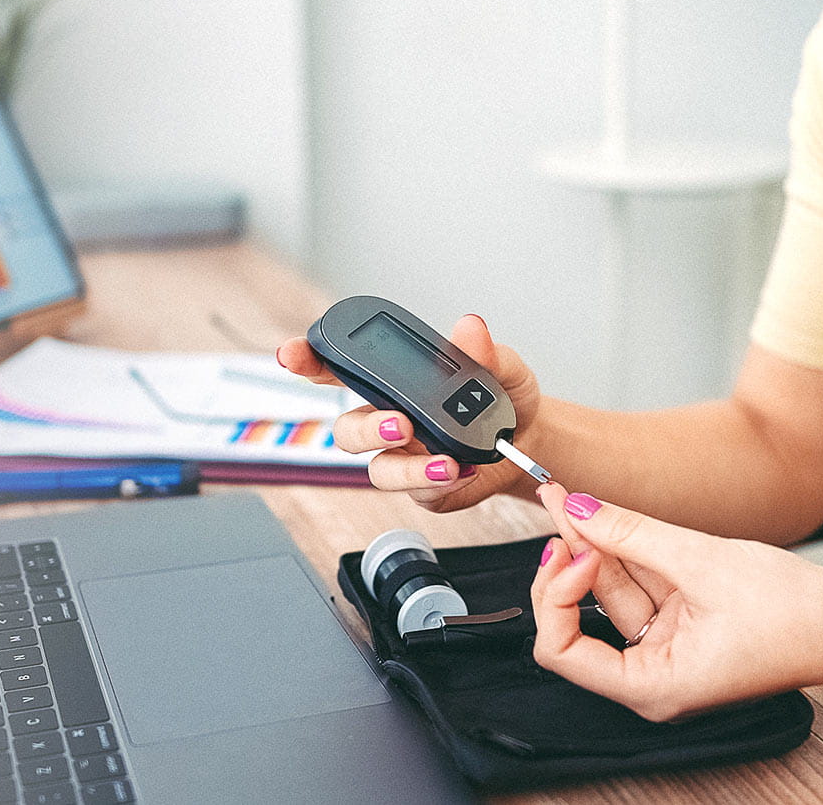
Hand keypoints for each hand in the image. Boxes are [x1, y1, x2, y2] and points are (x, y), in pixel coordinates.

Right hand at [277, 313, 542, 511]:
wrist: (532, 441)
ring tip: (444, 462)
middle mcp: (387, 419)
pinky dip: (438, 483)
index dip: (307, 360)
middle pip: (348, 429)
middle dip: (367, 429)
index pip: (339, 368)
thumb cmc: (503, 399)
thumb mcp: (503, 367)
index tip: (289, 354)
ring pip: (376, 469)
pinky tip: (464, 470)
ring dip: (406, 467)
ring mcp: (402, 457)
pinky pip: (416, 493)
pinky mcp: (423, 489)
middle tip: (400, 424)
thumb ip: (485, 352)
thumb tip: (470, 328)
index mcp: (393, 382)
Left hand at [528, 483, 822, 721]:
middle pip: (582, 616)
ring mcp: (665, 648)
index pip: (561, 651)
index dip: (557, 596)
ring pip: (611, 592)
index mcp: (652, 686)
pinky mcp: (681, 623)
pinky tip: (599, 514)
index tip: (577, 549)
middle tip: (561, 506)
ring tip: (568, 497)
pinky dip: (622, 550)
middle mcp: (652, 675)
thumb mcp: (703, 562)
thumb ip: (632, 534)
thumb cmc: (796, 615)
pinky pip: (639, 586)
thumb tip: (578, 509)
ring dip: (591, 543)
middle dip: (570, 557)